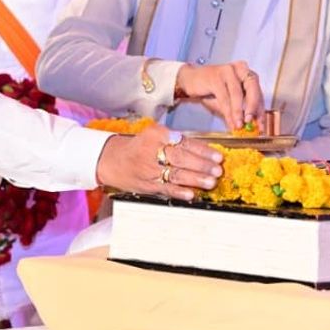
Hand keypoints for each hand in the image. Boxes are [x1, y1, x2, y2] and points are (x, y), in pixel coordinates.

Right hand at [95, 124, 222, 200]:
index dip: (203, 150)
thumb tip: (205, 152)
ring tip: (211, 182)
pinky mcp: (147, 185)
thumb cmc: (139, 147)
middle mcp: (151, 151)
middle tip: (217, 170)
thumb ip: (176, 141)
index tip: (217, 156)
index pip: (184, 142)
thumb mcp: (154, 135)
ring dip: (195, 179)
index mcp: (156, 134)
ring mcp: (148, 169)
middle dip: (202, 165)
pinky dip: (179, 192)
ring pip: (175, 174)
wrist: (111, 160)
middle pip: (181, 158)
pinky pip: (165, 189)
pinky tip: (191, 194)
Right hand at [174, 61, 263, 130]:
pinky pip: (224, 97)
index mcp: (246, 74)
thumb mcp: (228, 100)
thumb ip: (239, 110)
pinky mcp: (216, 76)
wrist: (190, 79)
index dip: (260, 110)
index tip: (261, 125)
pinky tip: (230, 121)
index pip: (258, 93)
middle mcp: (240, 69)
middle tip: (251, 122)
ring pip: (237, 94)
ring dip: (238, 112)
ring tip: (239, 125)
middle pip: (252, 88)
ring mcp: (227, 71)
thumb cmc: (211, 89)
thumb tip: (249, 126)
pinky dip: (228, 111)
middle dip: (253, 106)